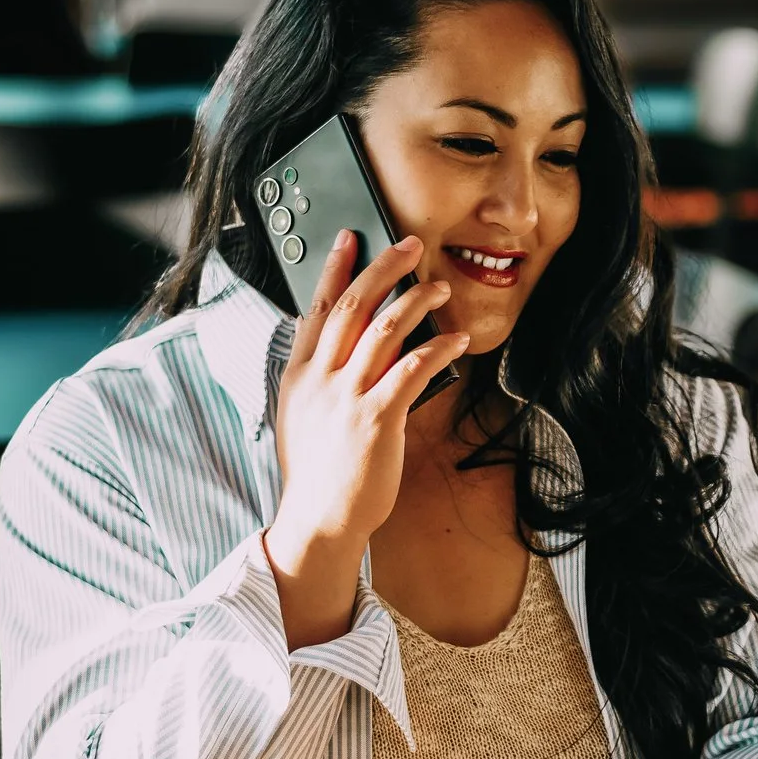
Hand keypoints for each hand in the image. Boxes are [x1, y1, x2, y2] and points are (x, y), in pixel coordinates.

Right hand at [264, 231, 468, 647]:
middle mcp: (320, 380)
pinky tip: (457, 339)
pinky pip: (412, 370)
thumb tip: (344, 347)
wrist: (318, 520)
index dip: (335, 270)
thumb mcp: (302, 416)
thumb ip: (320, 379)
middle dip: (382, 269)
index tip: (351, 238)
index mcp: (299, 375)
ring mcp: (346, 398)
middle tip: (410, 245)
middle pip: (352, 307)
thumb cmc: (317, 473)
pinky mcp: (376, 419)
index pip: (316, 309)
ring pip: (384, 330)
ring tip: (440, 287)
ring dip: (416, 301)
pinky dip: (437, 348)